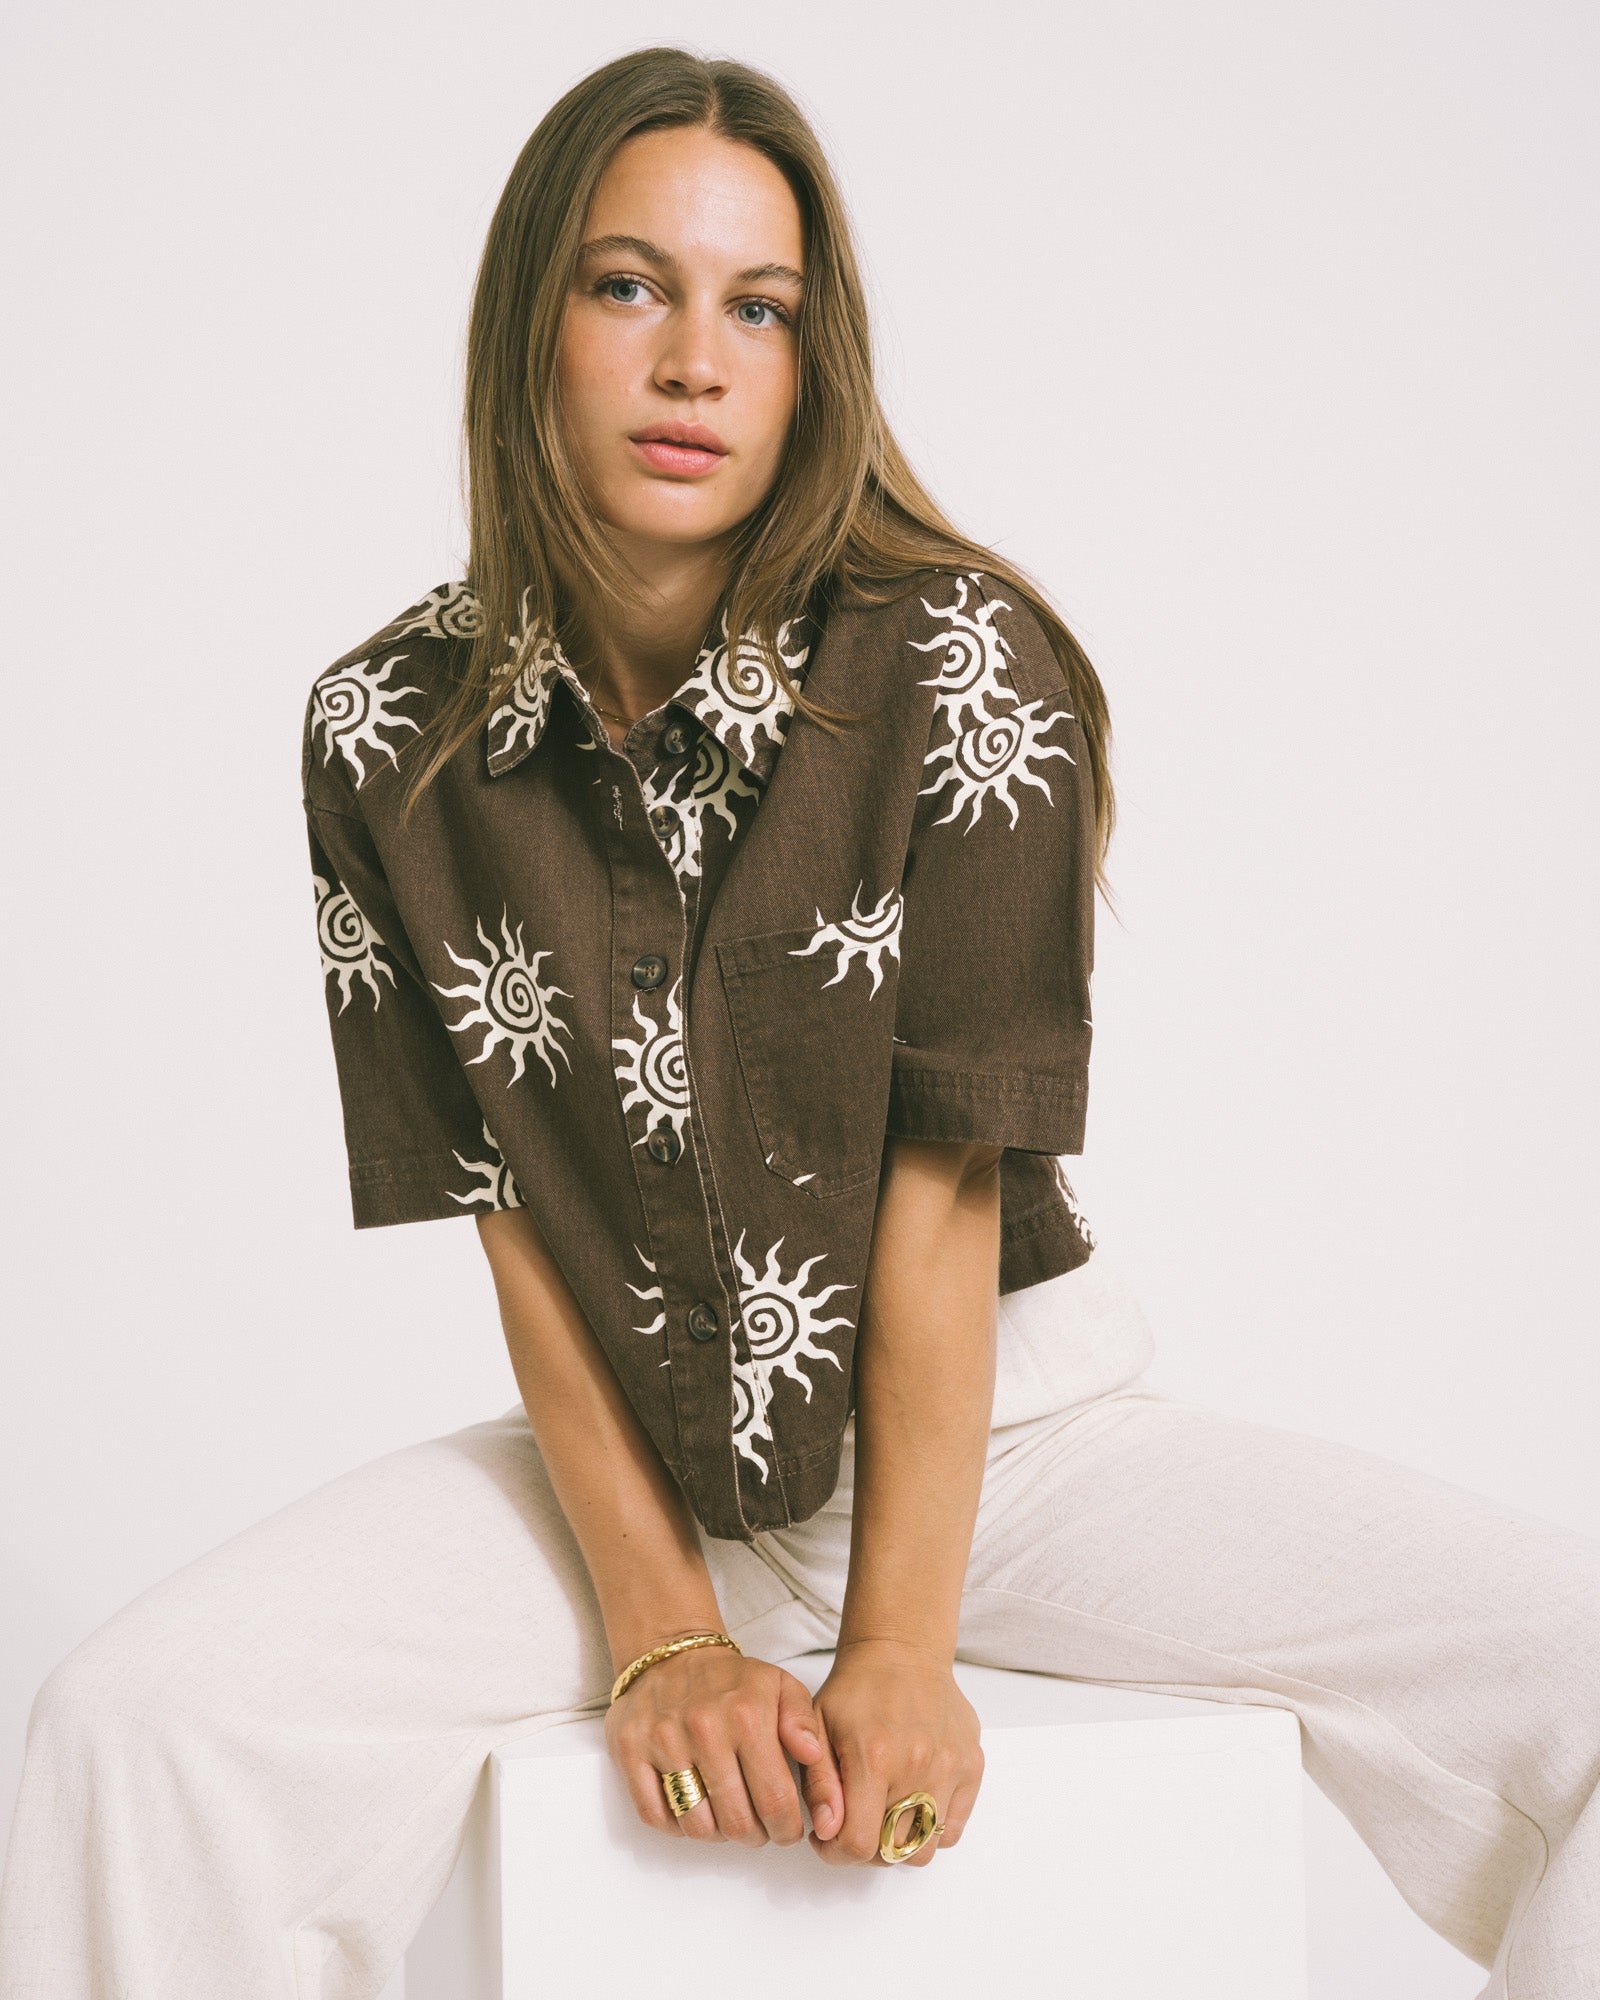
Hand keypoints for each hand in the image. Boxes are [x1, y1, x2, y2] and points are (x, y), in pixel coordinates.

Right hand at [606, 1644, 844, 1847]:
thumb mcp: (780, 1686)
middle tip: (758, 1830)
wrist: (671, 1652)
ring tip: (727, 1821)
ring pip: (696, 1825)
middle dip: (754, 1836)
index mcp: (747, 1716)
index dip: (786, 1829)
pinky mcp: (631, 1751)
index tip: (787, 1831)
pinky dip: (676, 1827)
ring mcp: (663, 1741)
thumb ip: (804, 1722)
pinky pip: (654, 1815)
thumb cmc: (732, 1680)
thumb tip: (811, 1756)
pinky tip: (693, 1813)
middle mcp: (704, 1729)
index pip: (775, 1801)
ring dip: (717, 1835)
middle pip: (735, 1822)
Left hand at [806, 1639, 983, 1866]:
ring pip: (925, 1848)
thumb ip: (819, 1784)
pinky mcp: (972, 1766)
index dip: (835, 1852)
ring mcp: (950, 1767)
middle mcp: (918, 1766)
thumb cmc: (856, 1689)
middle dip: (865, 1850)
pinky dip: (931, 1831)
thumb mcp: (817, 1727)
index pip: (859, 1844)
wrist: (902, 1652)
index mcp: (875, 1756)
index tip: (826, 1838)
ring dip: (899, 1844)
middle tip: (854, 1823)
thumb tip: (828, 1832)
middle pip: (892, 1852)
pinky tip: (911, 1804)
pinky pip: (953, 1830)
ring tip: (883, 1815)